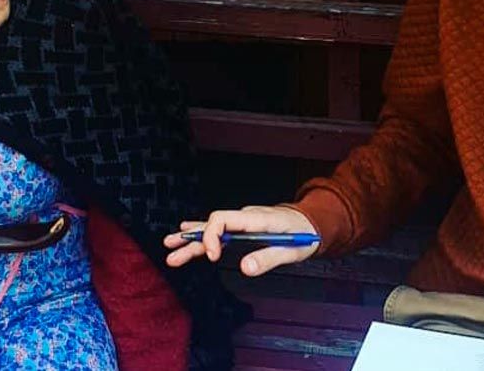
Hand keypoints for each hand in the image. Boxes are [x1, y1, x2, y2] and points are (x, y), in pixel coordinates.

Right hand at [163, 205, 318, 276]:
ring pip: (212, 227)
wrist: (313, 222)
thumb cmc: (304, 235)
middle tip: (172, 253)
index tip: (211, 256)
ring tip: (170, 246)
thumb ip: (269, 258)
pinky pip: (219, 228)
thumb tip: (245, 267)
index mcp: (257, 219)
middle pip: (212, 224)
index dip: (212, 236)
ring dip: (191, 237)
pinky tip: (185, 231)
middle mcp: (246, 216)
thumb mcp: (293, 251)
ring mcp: (243, 221)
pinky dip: (202, 232)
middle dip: (191, 239)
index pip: (224, 219)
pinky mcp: (243, 227)